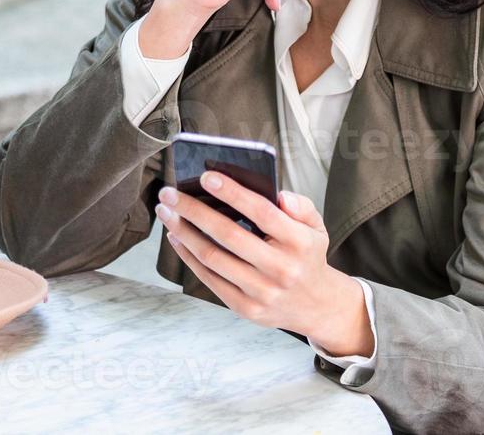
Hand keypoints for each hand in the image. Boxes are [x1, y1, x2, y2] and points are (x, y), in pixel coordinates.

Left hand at [154, 173, 372, 356]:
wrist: (316, 306)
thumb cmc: (307, 257)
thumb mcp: (316, 228)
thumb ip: (301, 207)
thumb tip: (279, 195)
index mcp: (298, 243)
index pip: (262, 212)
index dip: (232, 193)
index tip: (206, 176)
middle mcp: (280, 269)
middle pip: (228, 235)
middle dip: (193, 211)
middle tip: (169, 193)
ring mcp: (261, 292)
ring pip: (213, 258)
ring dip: (183, 232)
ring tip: (167, 212)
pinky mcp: (245, 308)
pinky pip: (209, 279)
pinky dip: (189, 256)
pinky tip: (177, 237)